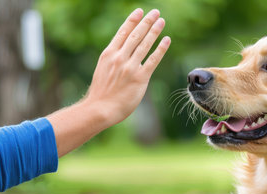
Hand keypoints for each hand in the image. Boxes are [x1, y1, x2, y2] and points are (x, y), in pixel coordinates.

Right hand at [47, 9, 170, 156]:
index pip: (123, 32)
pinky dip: (161, 48)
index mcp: (109, 54)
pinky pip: (153, 60)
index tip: (140, 11)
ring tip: (162, 21)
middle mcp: (119, 57)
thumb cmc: (101, 93)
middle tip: (156, 12)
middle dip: (147, 21)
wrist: (100, 109)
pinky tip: (166, 40)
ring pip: (145, 44)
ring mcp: (130, 67)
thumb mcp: (103, 70)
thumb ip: (113, 60)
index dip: (133, 20)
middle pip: (136, 35)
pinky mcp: (140, 78)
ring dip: (155, 31)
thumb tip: (122, 53)